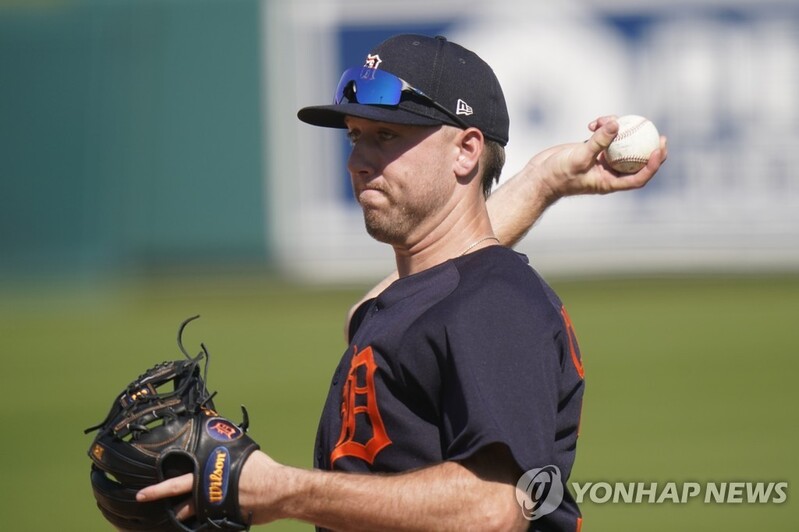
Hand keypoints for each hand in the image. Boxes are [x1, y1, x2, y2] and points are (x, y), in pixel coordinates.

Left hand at [136, 450, 281, 524]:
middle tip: (142, 498)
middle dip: (159, 496)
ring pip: (192, 513)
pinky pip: (210, 521)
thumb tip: (221, 431)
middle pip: (179, 497)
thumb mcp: (242, 451)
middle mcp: (208, 492)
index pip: (178, 482)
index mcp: (209, 474)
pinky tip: (201, 521)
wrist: (278, 490)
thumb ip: (227, 447)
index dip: (159, 488)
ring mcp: (215, 508)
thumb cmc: (262, 469)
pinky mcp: (225, 520)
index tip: (142, 493)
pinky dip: (206, 520)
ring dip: (183, 513)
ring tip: (175, 514)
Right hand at [528, 115, 667, 201]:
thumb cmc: (558, 174)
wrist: (538, 176)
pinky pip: (603, 137)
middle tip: (659, 133)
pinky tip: (594, 122)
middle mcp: (607, 172)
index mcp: (609, 182)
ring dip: (618, 130)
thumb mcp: (579, 158)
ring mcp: (599, 160)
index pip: (638, 177)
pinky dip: (602, 128)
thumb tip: (617, 123)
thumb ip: (598, 142)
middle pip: (635, 160)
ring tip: (608, 119)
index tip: (658, 150)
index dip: (652, 165)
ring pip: (619, 144)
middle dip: (648, 147)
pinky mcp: (590, 150)